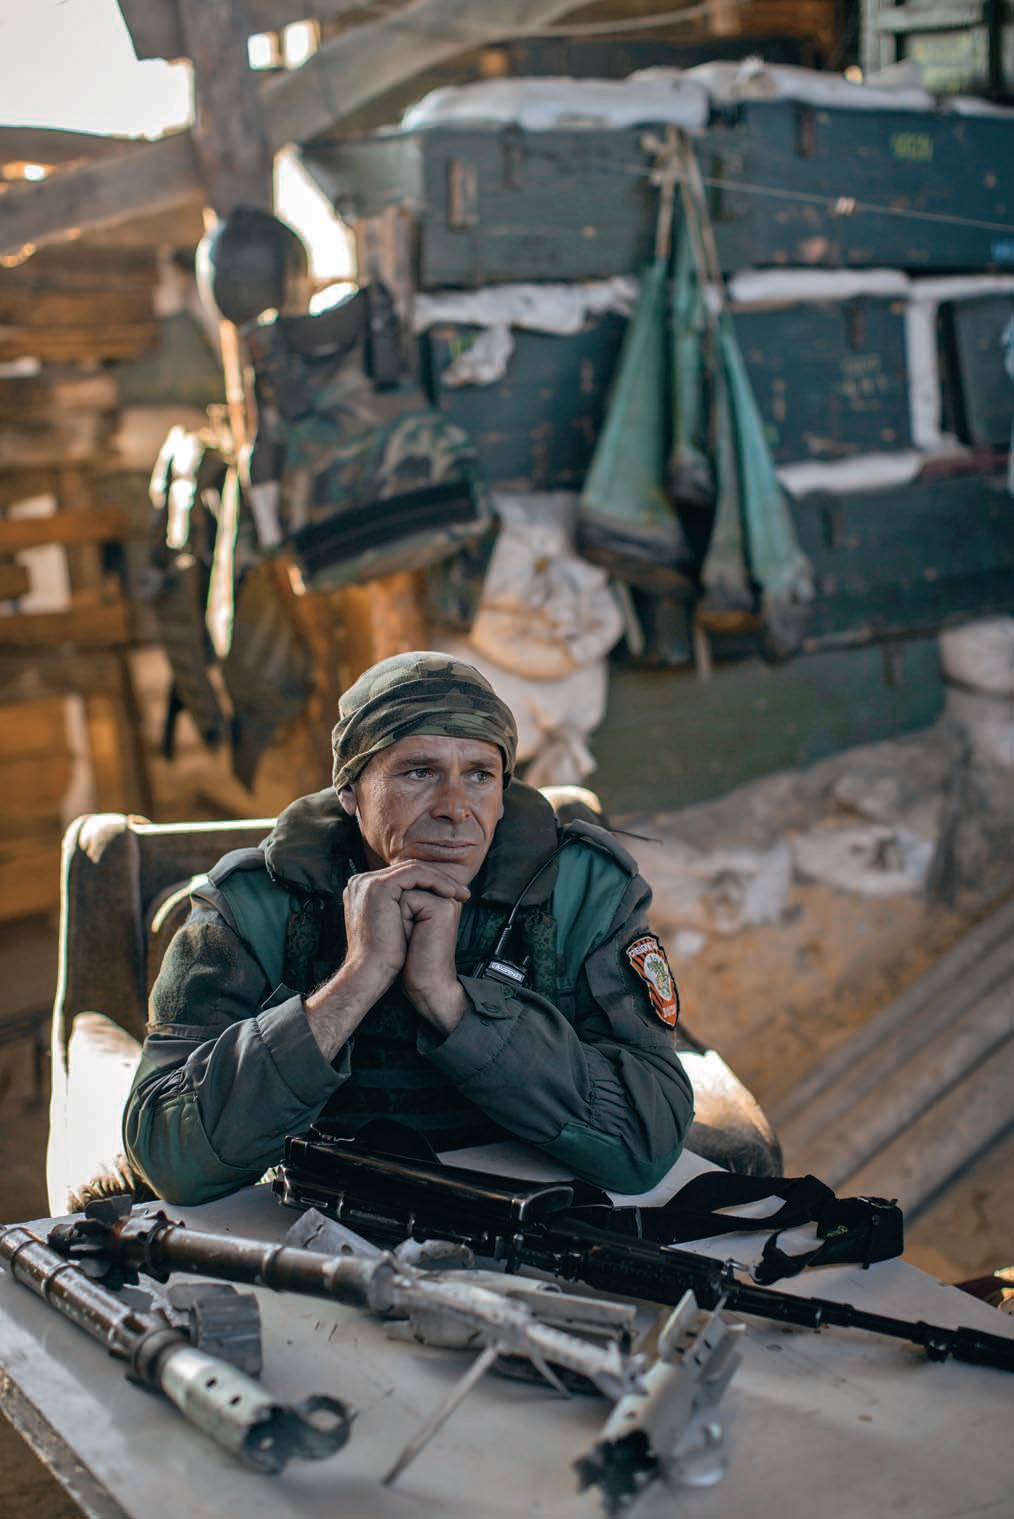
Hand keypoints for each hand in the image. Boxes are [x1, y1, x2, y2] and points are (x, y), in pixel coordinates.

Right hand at [304, 862, 467, 1058]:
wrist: (371, 972)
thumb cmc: (385, 956)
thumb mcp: (396, 925)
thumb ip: (404, 907)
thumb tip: (429, 899)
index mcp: (363, 890)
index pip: (403, 877)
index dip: (430, 883)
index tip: (453, 894)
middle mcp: (362, 882)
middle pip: (409, 871)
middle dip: (439, 880)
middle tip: (463, 892)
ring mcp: (368, 882)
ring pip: (414, 870)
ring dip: (442, 880)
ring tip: (461, 893)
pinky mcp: (379, 886)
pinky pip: (414, 874)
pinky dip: (436, 881)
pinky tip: (451, 893)